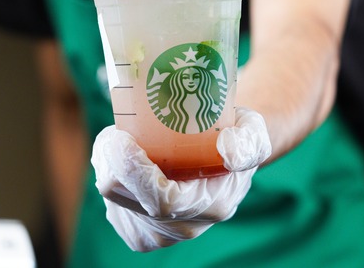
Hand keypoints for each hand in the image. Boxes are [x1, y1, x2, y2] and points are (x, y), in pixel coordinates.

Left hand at [90, 107, 270, 251]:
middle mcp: (181, 227)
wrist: (227, 159)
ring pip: (112, 198)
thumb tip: (228, 151)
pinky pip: (110, 201)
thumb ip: (247, 142)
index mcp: (211, 206)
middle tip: (120, 129)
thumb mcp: (253, 132)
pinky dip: (111, 174)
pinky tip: (128, 159)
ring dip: (110, 163)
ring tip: (129, 140)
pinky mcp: (137, 231)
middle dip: (112, 159)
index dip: (134, 170)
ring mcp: (157, 233)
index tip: (121, 138)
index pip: (161, 199)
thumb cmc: (237, 138)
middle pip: (124, 198)